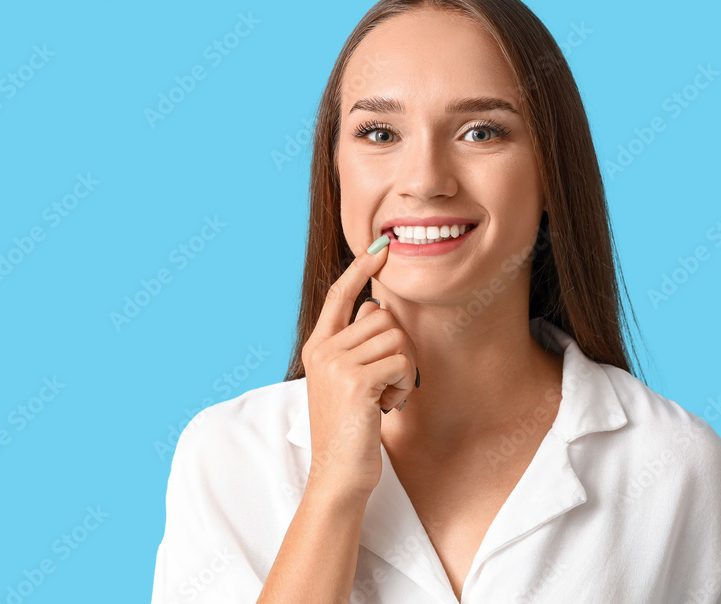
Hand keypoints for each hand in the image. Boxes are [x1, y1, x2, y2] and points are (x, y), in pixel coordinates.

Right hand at [300, 237, 417, 503]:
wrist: (338, 475)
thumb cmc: (349, 431)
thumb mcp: (345, 381)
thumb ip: (354, 344)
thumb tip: (375, 304)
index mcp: (316, 347)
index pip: (339, 294)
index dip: (361, 268)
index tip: (380, 246)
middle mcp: (322, 350)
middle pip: (382, 317)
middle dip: (398, 348)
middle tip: (388, 383)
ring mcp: (336, 364)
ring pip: (396, 338)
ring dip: (403, 370)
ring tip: (384, 398)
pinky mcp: (356, 381)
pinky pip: (401, 362)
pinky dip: (404, 386)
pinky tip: (387, 407)